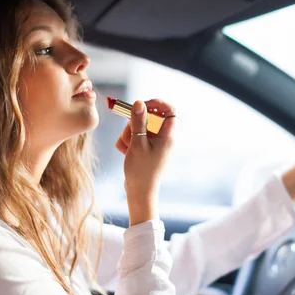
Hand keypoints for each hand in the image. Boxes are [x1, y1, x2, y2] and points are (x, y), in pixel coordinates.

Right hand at [116, 99, 175, 225]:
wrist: (139, 193)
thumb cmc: (141, 171)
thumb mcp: (138, 144)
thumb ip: (138, 121)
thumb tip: (139, 102)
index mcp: (168, 136)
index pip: (169, 110)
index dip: (156, 104)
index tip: (141, 105)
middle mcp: (163, 138)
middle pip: (149, 117)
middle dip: (134, 124)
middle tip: (129, 134)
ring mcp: (154, 143)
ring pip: (139, 127)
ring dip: (128, 134)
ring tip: (127, 148)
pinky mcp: (145, 148)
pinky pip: (135, 137)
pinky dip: (128, 142)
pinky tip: (125, 152)